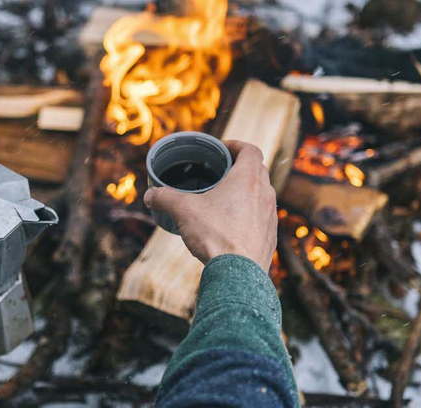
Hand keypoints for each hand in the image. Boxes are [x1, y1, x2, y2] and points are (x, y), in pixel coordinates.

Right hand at [144, 140, 277, 271]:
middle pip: (258, 170)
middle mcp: (265, 193)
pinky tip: (234, 224)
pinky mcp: (270, 236)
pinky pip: (262, 217)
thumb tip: (150, 195)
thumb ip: (165, 198)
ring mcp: (270, 216)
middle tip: (222, 171)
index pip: (250, 150)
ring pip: (262, 194)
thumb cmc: (215, 235)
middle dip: (240, 167)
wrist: (239, 275)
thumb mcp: (183, 211)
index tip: (223, 149)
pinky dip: (250, 214)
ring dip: (248, 191)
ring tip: (226, 198)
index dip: (237, 145)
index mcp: (248, 178)